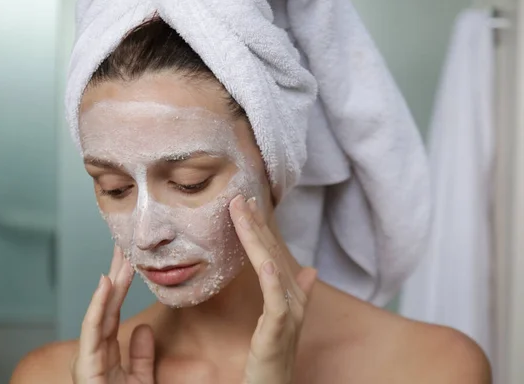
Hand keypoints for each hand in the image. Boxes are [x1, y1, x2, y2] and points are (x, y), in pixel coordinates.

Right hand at [71, 245, 155, 383]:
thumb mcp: (140, 382)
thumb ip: (140, 356)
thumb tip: (142, 329)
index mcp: (105, 354)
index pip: (114, 312)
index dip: (121, 286)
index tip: (129, 261)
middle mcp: (93, 353)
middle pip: (106, 306)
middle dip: (115, 275)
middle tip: (124, 245)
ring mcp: (87, 359)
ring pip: (99, 313)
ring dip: (110, 283)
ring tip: (120, 257)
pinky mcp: (85, 369)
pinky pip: (92, 331)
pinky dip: (98, 306)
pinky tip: (106, 283)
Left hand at [230, 196, 317, 383]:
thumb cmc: (276, 355)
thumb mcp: (283, 320)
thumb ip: (295, 293)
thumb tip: (311, 270)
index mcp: (290, 294)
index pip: (273, 253)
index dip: (262, 227)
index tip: (248, 203)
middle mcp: (293, 298)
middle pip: (271, 253)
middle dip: (256, 224)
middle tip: (241, 197)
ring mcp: (288, 313)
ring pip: (270, 267)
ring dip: (258, 239)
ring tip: (244, 214)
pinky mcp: (278, 330)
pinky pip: (275, 300)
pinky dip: (271, 277)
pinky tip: (263, 258)